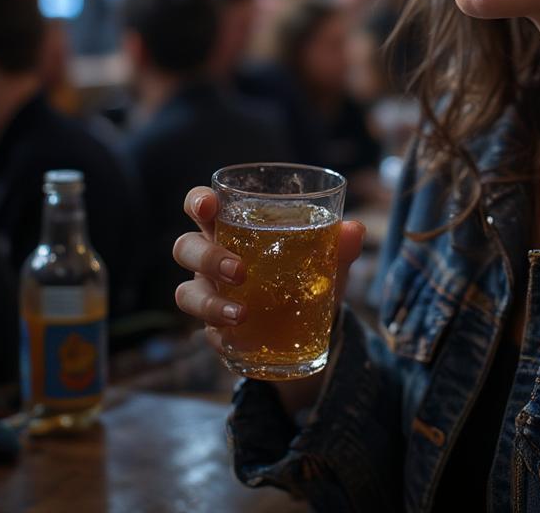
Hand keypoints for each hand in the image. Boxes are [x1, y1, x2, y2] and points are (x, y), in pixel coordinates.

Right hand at [172, 187, 364, 409]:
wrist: (310, 328)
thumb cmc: (307, 275)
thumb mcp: (328, 260)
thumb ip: (339, 244)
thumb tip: (354, 230)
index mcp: (235, 228)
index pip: (203, 206)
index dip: (198, 201)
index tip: (208, 205)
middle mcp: (213, 257)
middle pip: (185, 247)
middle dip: (206, 256)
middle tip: (240, 270)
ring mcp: (210, 294)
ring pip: (186, 293)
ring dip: (210, 303)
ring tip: (242, 314)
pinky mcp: (215, 330)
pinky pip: (205, 333)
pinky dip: (221, 335)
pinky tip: (242, 338)